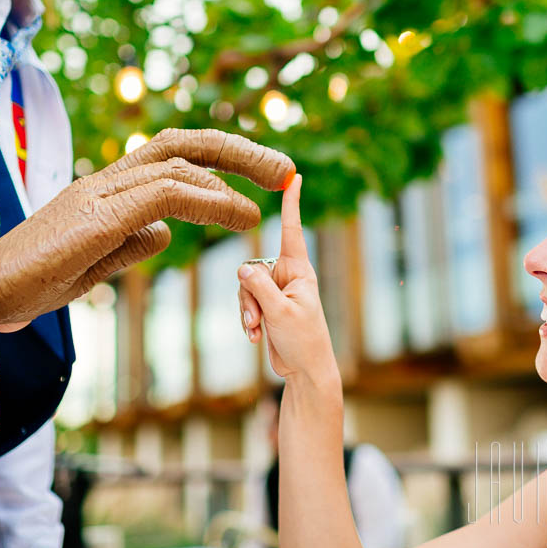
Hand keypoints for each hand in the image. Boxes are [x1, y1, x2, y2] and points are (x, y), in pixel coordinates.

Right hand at [0, 128, 294, 330]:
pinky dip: (208, 200)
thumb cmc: (36, 278)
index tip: (261, 177)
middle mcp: (107, 180)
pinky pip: (162, 195)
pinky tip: (240, 215)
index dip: (221, 160)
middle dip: (238, 150)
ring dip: (235, 176)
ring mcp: (99, 194)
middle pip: (182, 144)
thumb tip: (168, 232)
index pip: (173, 157)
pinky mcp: (96, 217)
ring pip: (178, 164)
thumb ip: (132, 241)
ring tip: (273, 193)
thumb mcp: (98, 261)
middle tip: (284, 167)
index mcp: (109, 189)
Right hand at [237, 175, 337, 381]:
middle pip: (252, 269)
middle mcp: (287, 276)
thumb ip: (259, 288)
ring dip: (246, 310)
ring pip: (244, 287)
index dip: (292, 203)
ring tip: (256, 330)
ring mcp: (276, 291)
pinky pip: (245, 303)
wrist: (305, 371)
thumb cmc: (303, 341)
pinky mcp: (267, 306)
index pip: (292, 230)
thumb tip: (241, 268)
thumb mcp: (280, 313)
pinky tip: (254, 337)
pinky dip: (246, 319)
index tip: (294, 176)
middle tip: (257, 318)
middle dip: (248, 295)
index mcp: (299, 270)